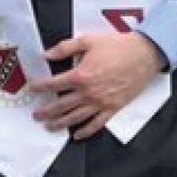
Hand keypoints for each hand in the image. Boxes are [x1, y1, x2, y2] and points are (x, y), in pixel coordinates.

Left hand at [26, 32, 165, 139]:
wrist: (143, 54)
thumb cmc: (117, 46)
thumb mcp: (88, 41)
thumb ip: (65, 48)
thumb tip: (47, 54)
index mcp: (80, 75)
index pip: (54, 84)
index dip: (41, 87)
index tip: (33, 89)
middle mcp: (88, 92)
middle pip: (61, 105)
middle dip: (46, 111)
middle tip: (36, 116)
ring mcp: (101, 102)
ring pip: (76, 117)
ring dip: (61, 123)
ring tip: (50, 127)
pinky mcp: (113, 108)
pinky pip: (97, 124)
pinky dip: (86, 131)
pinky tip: (77, 135)